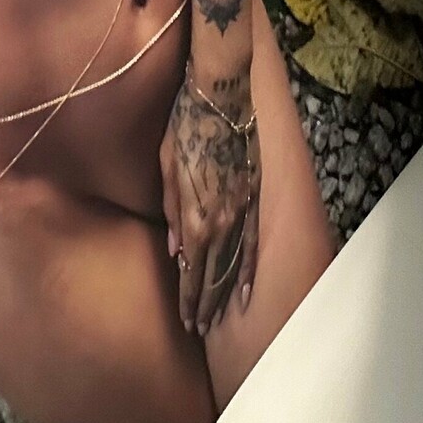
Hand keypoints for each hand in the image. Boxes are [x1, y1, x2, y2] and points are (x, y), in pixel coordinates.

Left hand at [160, 60, 260, 335]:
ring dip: (225, 292)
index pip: (191, 270)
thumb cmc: (184, 124)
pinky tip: (247, 289)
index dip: (188, 298)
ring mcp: (242, 210)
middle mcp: (221, 220)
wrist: (222, 94)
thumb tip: (176, 250)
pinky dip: (250, 268)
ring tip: (220, 316)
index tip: (187, 321)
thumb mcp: (166, 165)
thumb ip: (173, 211)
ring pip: (234, 264)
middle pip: (213, 274)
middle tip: (199, 328)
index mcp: (195, 215)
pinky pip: (254, 241)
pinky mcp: (256, 196)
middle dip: (205, 303)